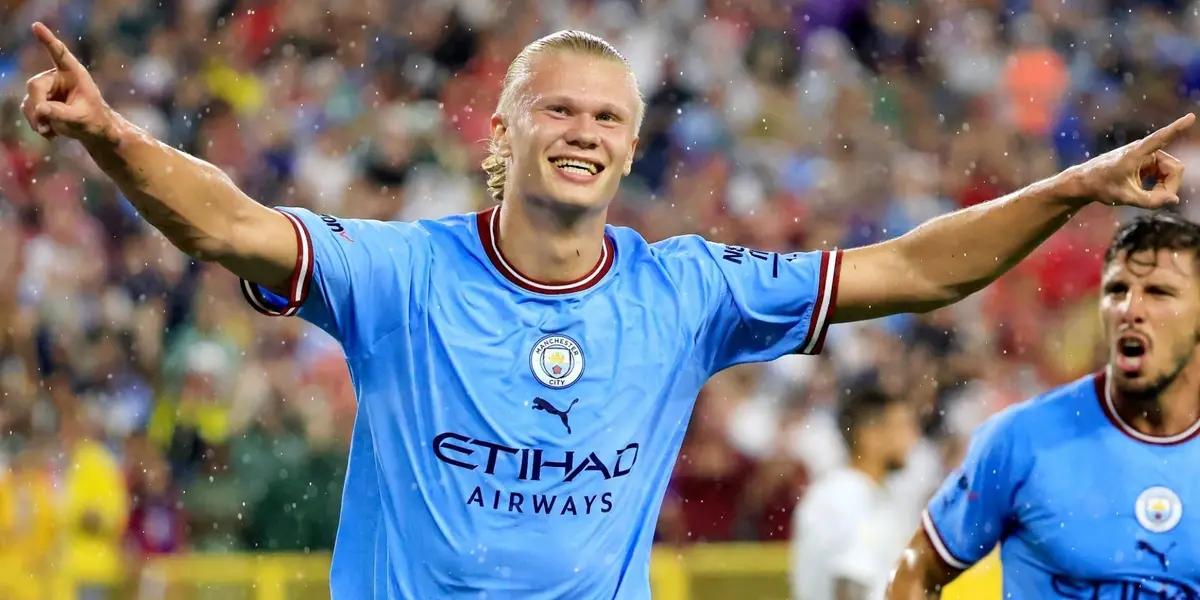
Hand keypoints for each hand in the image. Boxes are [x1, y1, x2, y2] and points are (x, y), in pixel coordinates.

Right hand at [20, 22, 119, 143]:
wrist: (93, 130)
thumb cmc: (94, 121)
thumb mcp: (80, 119)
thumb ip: (61, 114)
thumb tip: (40, 109)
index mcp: (73, 73)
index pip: (59, 54)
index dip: (47, 40)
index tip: (37, 26)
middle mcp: (57, 77)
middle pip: (34, 85)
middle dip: (38, 106)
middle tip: (45, 126)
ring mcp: (46, 88)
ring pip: (29, 100)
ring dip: (37, 119)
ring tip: (51, 131)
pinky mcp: (39, 100)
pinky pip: (28, 110)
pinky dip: (36, 123)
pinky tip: (50, 132)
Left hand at [1059, 113, 1194, 207]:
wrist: (1085, 182)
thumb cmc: (1101, 187)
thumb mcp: (1125, 198)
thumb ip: (1150, 201)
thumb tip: (1174, 200)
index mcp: (1135, 153)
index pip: (1160, 138)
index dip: (1177, 128)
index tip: (1191, 117)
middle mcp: (1144, 149)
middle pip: (1175, 169)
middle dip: (1170, 186)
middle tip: (1154, 200)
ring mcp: (1148, 154)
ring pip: (1172, 172)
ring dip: (1164, 187)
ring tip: (1145, 196)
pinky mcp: (1148, 160)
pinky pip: (1165, 173)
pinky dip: (1160, 185)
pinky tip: (1146, 191)